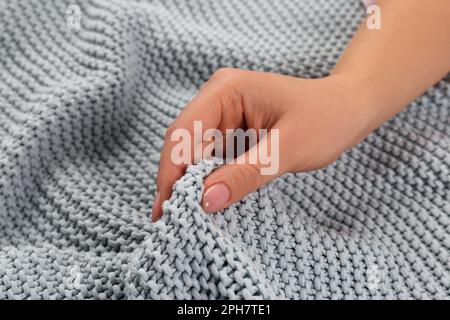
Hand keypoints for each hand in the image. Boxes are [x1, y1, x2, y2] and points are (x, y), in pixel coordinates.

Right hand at [151, 68, 377, 221]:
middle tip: (167, 219)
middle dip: (175, 180)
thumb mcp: (288, 150)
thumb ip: (246, 174)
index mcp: (226, 90)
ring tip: (180, 216)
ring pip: (192, 152)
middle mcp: (217, 97)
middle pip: (182, 142)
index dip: (172, 171)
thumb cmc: (326, 119)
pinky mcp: (231, 129)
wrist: (348, 110)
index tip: (166, 207)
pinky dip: (204, 179)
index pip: (184, 132)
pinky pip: (209, 156)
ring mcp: (223, 113)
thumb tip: (205, 201)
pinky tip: (201, 201)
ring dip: (187, 183)